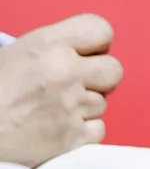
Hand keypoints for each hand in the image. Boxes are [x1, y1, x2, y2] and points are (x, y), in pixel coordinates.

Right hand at [0, 15, 124, 168]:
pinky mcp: (69, 138)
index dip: (96, 45)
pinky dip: (81, 133)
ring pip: (102, 103)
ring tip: (53, 112)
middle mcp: (65, 72)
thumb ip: (55, 47)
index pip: (100, 30)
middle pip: (113, 70)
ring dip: (84, 108)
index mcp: (48, 45)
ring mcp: (70, 106)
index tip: (86, 55)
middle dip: (98, 79)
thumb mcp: (16, 54)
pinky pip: (98, 130)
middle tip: (75, 86)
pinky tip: (57, 130)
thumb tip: (83, 51)